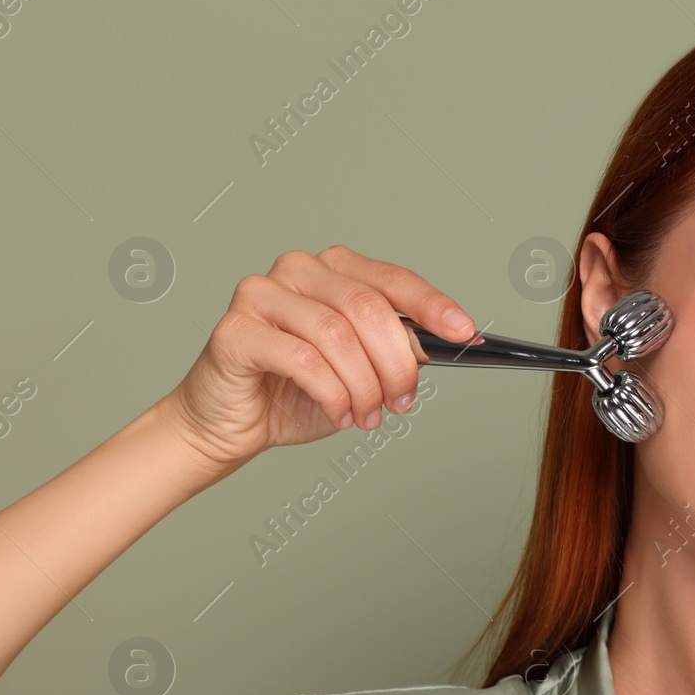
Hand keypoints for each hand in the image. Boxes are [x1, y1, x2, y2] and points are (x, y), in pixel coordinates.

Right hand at [165, 246, 481, 470]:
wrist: (230, 424)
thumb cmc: (294, 392)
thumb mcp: (361, 371)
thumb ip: (394, 349)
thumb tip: (436, 344)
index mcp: (333, 270)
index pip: (393, 279)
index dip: (434, 305)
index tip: (465, 332)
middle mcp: (296, 271)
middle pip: (368, 308)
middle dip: (396, 363)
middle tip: (402, 401)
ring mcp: (261, 294)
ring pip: (338, 335)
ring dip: (363, 386)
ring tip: (366, 416)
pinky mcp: (236, 329)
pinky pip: (303, 359)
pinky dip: (332, 394)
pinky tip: (338, 414)